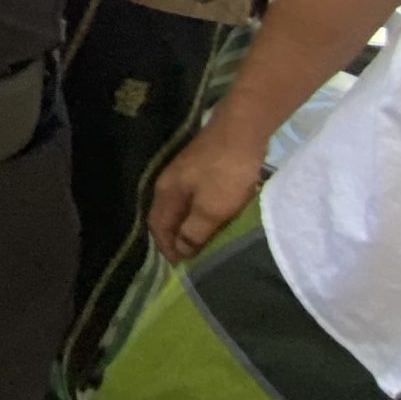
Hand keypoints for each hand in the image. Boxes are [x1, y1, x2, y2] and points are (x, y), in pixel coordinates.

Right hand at [149, 114, 269, 262]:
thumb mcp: (211, 208)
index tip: (183, 269)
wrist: (242, 130)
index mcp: (166, 192)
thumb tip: (181, 250)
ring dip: (190, 226)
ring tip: (206, 243)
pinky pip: (196, 198)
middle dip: (176, 239)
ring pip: (182, 207)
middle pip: (167, 216)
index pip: (157, 226)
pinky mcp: (202, 167)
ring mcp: (185, 172)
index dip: (167, 249)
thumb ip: (194, 231)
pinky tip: (215, 217)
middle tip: (193, 259)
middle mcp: (169, 182)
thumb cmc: (225, 172)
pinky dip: (201, 213)